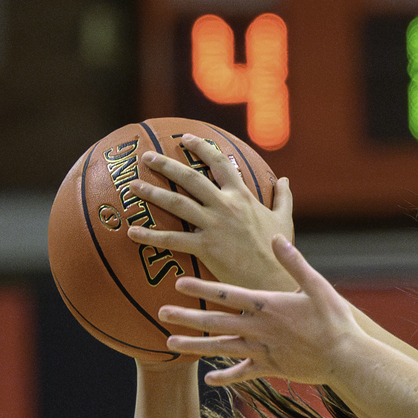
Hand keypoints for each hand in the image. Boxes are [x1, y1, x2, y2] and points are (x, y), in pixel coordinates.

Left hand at [127, 135, 296, 290]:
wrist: (273, 279)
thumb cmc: (278, 252)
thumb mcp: (283, 220)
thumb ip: (283, 198)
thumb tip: (285, 180)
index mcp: (242, 197)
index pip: (220, 163)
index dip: (201, 148)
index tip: (185, 139)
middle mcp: (225, 206)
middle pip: (190, 178)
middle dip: (166, 164)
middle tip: (146, 157)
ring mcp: (213, 225)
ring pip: (177, 203)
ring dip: (152, 193)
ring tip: (132, 187)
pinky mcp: (205, 247)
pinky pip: (172, 239)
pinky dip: (150, 236)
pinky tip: (132, 231)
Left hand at [159, 235, 363, 386]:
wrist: (346, 358)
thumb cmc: (335, 320)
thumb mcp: (317, 285)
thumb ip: (293, 261)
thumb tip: (275, 236)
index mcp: (267, 306)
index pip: (227, 294)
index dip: (201, 288)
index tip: (177, 283)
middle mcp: (258, 329)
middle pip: (216, 322)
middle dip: (186, 317)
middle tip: (161, 313)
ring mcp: (262, 351)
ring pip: (221, 348)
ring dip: (194, 346)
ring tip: (171, 343)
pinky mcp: (270, 368)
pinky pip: (243, 373)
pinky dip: (226, 377)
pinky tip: (208, 380)